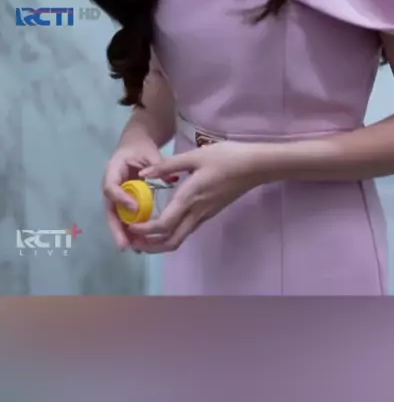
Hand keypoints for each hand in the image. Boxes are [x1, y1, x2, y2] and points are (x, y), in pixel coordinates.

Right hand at [103, 140, 176, 250]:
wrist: (135, 146)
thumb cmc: (142, 148)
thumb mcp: (150, 152)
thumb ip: (157, 165)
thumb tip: (169, 179)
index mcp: (113, 169)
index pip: (111, 186)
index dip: (121, 198)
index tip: (135, 209)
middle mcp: (110, 184)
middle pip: (109, 208)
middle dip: (116, 228)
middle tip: (124, 245)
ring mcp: (114, 194)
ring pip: (115, 216)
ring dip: (121, 233)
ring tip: (131, 249)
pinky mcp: (121, 201)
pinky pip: (123, 217)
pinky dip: (129, 230)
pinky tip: (138, 244)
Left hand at [128, 141, 265, 252]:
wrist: (255, 166)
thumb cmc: (226, 157)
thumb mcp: (195, 156)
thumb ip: (167, 165)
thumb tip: (143, 172)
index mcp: (190, 197)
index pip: (164, 224)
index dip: (145, 231)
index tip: (130, 227)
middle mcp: (197, 212)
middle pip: (171, 241)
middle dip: (149, 246)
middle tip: (133, 242)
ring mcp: (205, 215)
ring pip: (179, 238)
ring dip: (159, 242)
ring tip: (143, 238)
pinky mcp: (210, 213)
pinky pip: (187, 229)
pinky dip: (171, 233)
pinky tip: (162, 224)